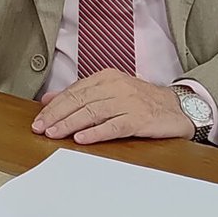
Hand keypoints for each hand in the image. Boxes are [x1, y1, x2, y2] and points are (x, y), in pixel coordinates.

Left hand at [30, 69, 194, 143]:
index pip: (73, 92)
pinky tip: (81, 139)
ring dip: (70, 124)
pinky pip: (113, 126)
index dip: (54, 107)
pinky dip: (96, 133)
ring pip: (92, 113)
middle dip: (56, 116)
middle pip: (79, 101)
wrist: (179, 108)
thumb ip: (81, 94)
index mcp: (106, 77)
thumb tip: (49, 99)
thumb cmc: (142, 101)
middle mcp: (116, 86)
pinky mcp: (140, 119)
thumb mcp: (110, 91)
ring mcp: (128, 102)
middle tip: (40, 128)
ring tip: (54, 134)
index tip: (38, 119)